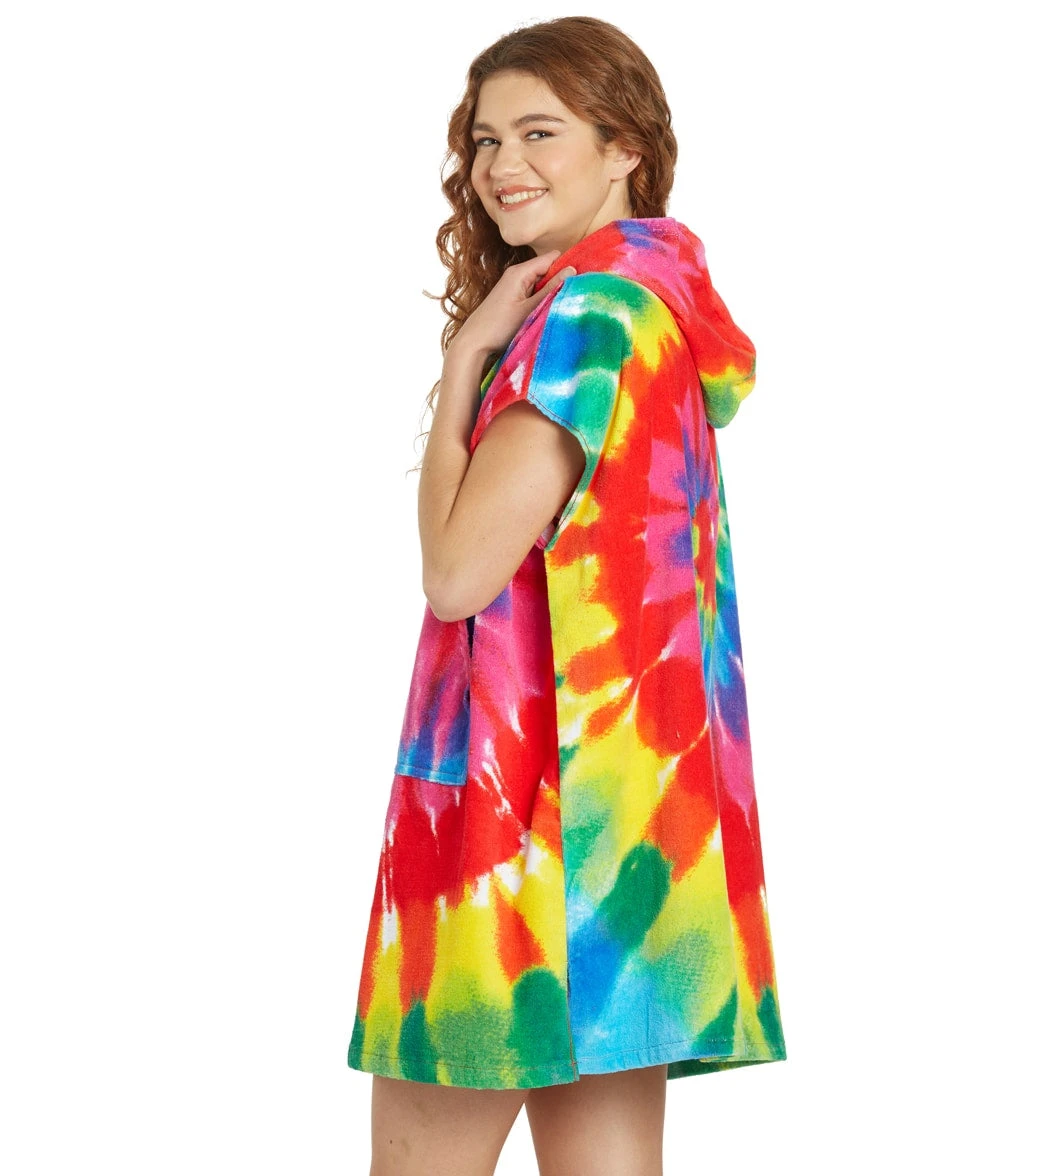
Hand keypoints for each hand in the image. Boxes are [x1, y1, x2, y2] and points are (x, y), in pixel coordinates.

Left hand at [448, 251, 576, 362]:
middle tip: (574, 297)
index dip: (567, 266)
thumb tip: (572, 270)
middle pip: (547, 270)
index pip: (552, 258)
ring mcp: (514, 286)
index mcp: (520, 272)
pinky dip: (542, 300)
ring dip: (551, 293)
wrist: (473, 343)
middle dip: (561, 281)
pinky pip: (533, 293)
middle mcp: (516, 274)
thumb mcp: (529, 309)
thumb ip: (551, 289)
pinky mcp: (513, 298)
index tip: (581, 280)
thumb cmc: (498, 327)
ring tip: (562, 306)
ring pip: (541, 283)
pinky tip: (547, 312)